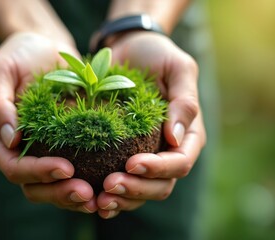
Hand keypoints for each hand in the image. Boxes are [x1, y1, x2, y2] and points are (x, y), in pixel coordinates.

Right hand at [0, 32, 97, 212]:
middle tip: (87, 193)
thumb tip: (10, 140)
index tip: (66, 168)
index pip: (14, 168)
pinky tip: (108, 183)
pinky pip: (75, 172)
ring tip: (99, 197)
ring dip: (75, 196)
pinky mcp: (65, 147)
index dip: (38, 172)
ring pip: (55, 187)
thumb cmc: (20, 54)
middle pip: (35, 186)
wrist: (47, 48)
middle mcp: (19, 152)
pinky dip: (89, 182)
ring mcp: (43, 152)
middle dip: (59, 193)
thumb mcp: (0, 70)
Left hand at [96, 32, 205, 218]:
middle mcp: (167, 151)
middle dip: (137, 189)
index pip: (179, 162)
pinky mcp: (122, 155)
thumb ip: (184, 101)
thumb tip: (176, 138)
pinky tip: (92, 200)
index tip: (132, 164)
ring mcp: (145, 156)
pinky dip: (109, 195)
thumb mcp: (178, 68)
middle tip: (109, 186)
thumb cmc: (156, 55)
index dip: (158, 169)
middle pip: (161, 185)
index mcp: (186, 135)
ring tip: (98, 200)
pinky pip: (121, 182)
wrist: (130, 49)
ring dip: (122, 199)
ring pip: (141, 191)